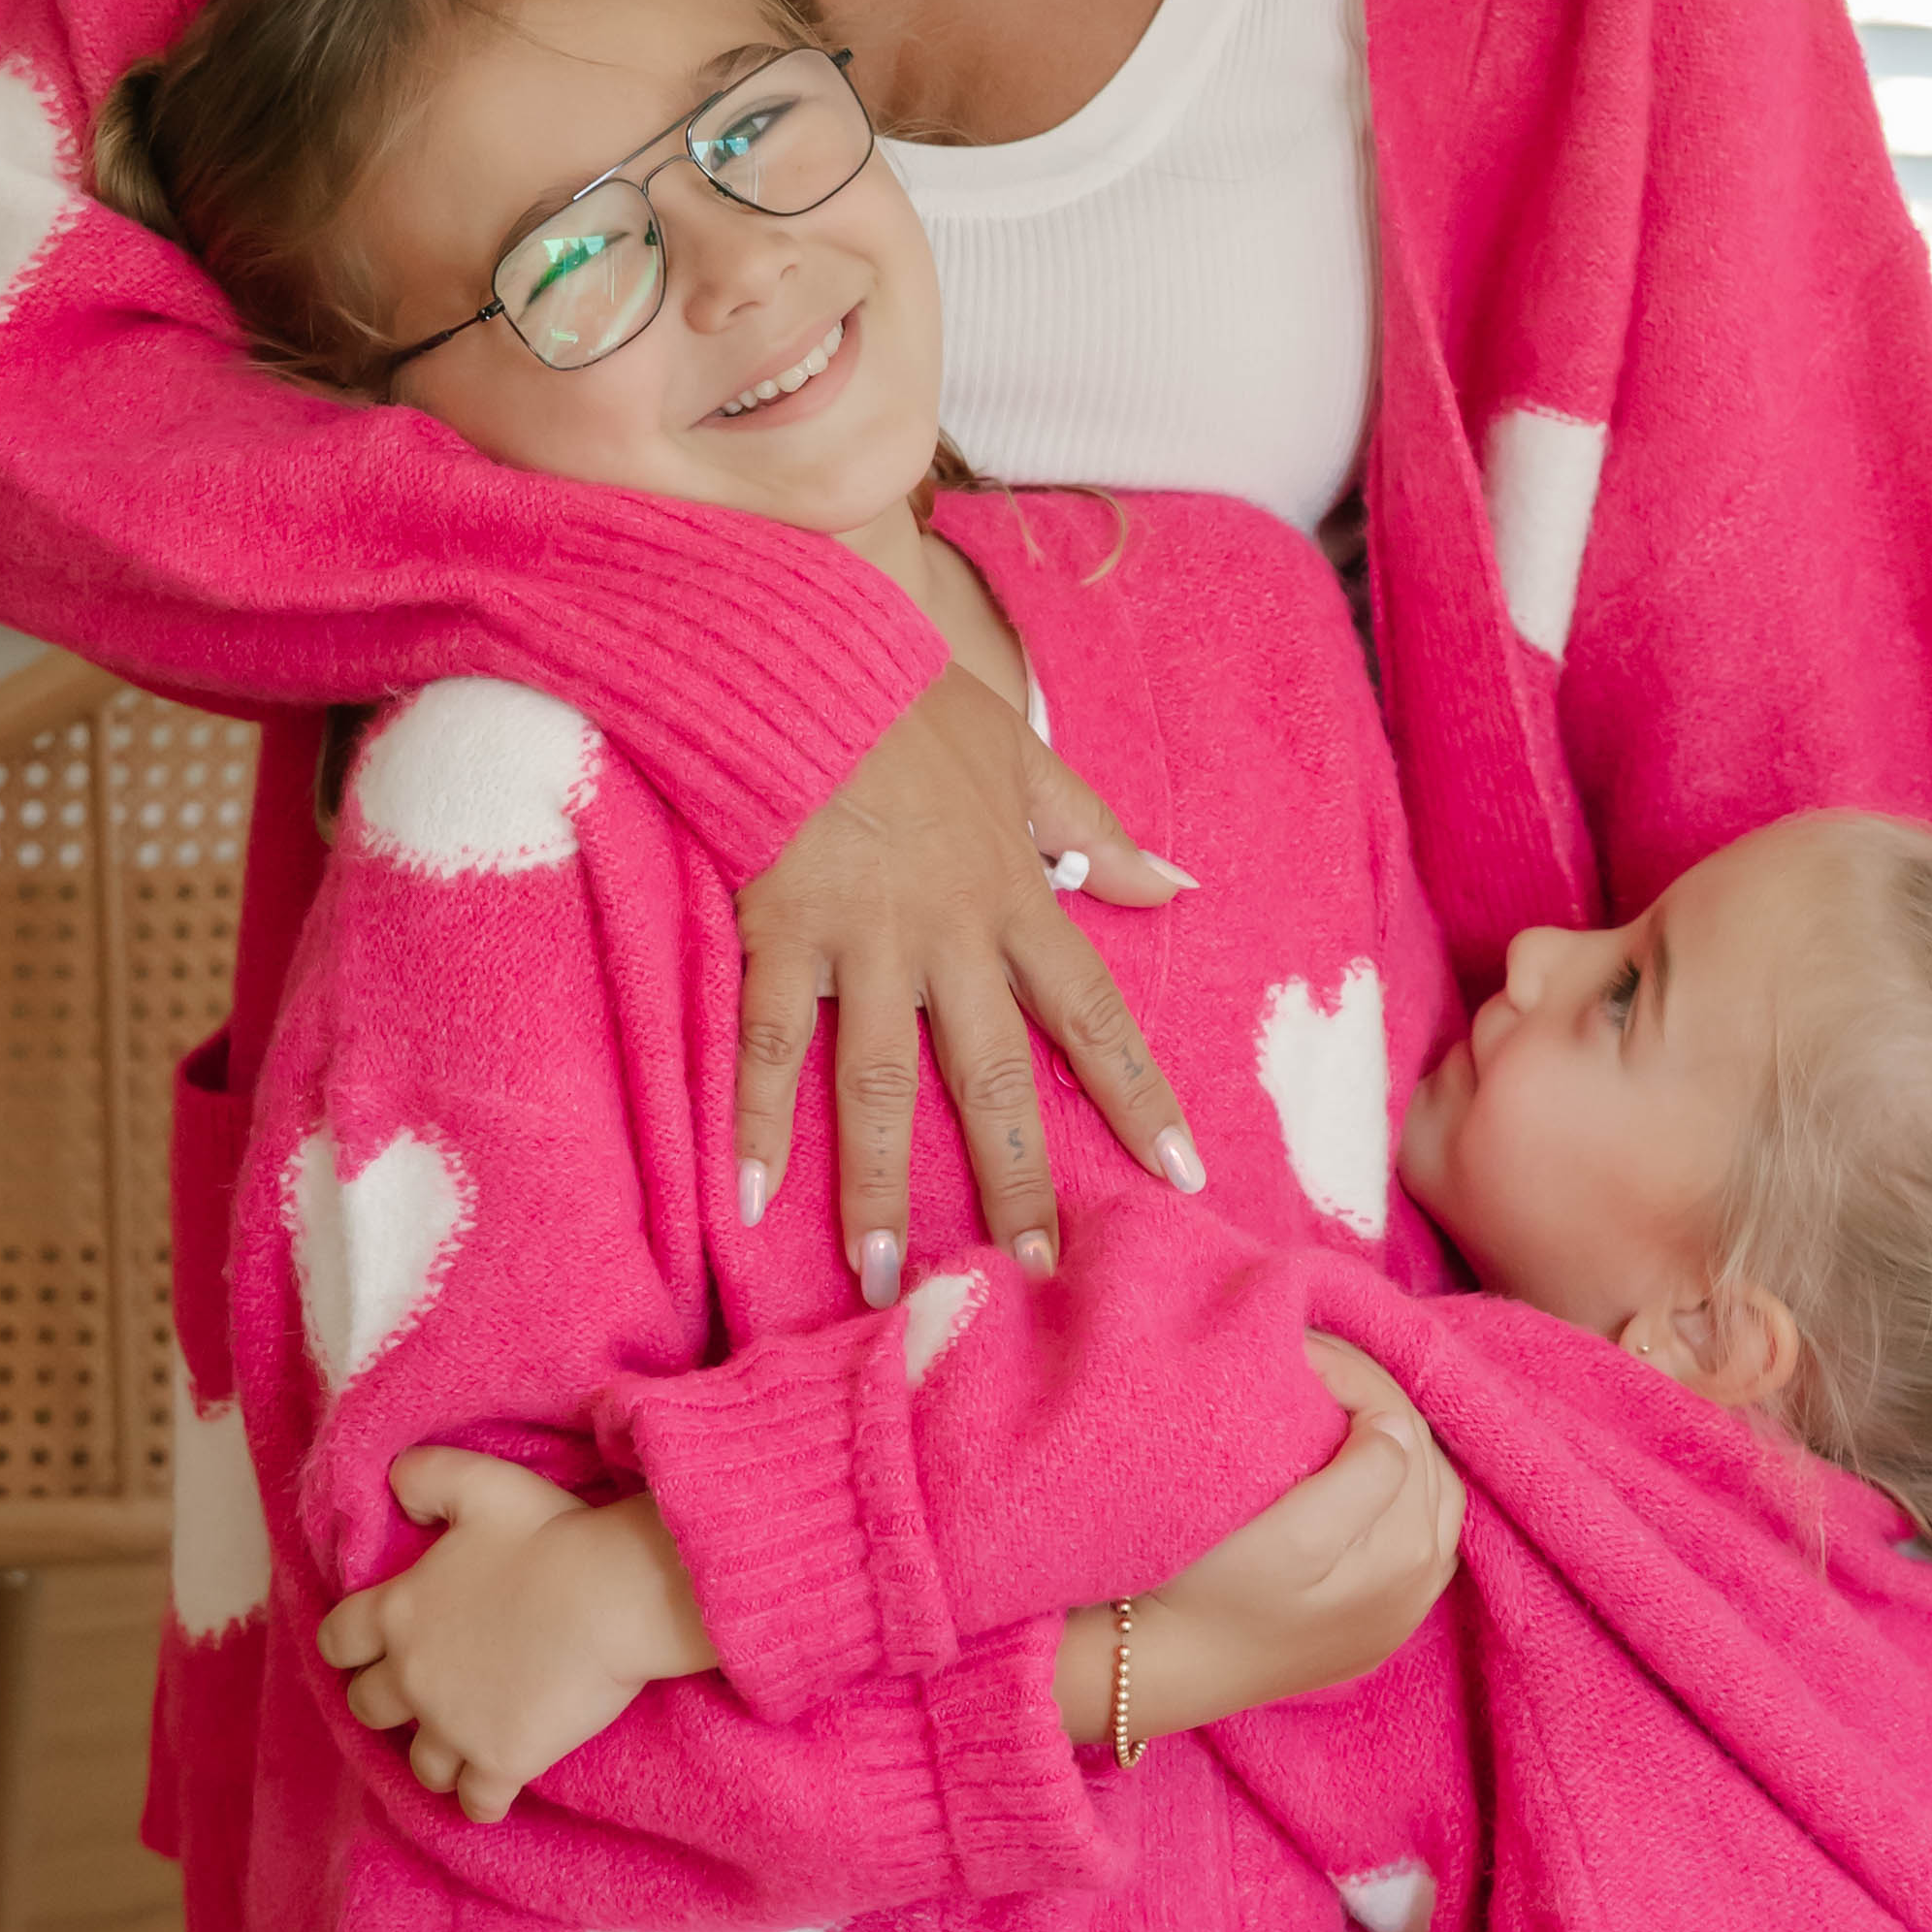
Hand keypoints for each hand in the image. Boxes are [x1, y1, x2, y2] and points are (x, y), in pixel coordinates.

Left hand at [320, 1451, 715, 1823]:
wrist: (612, 1597)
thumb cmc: (549, 1536)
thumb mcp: (479, 1482)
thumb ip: (425, 1475)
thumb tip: (394, 1483)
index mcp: (399, 1612)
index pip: (337, 1641)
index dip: (349, 1644)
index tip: (369, 1645)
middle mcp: (413, 1677)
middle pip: (367, 1708)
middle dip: (387, 1701)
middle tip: (423, 1689)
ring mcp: (454, 1727)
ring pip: (420, 1763)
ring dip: (435, 1753)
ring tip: (463, 1740)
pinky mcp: (501, 1762)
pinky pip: (477, 1803)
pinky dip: (482, 1800)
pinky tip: (496, 1789)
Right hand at [732, 666, 1200, 1290]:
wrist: (802, 654)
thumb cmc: (908, 705)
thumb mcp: (1022, 758)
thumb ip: (1095, 831)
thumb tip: (1178, 884)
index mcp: (1015, 894)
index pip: (1093, 1013)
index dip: (1139, 1095)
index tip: (1183, 1173)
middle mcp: (949, 934)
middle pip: (993, 1076)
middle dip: (1016, 1179)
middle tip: (1036, 1274)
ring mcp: (862, 939)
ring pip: (881, 1084)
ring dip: (880, 1186)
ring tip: (883, 1278)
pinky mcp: (781, 931)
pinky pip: (769, 1041)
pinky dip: (754, 1121)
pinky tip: (748, 1199)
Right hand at [1051, 1340, 1461, 1748]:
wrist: (1157, 1669)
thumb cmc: (1208, 1594)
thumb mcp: (1290, 1536)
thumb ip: (1364, 1475)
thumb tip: (1395, 1422)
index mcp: (1408, 1554)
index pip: (1400, 1428)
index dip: (1351, 1376)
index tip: (1296, 1347)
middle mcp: (1421, 1581)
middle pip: (1419, 1454)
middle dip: (1371, 1396)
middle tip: (1310, 1358)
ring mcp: (1402, 1602)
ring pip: (1423, 1486)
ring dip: (1387, 1435)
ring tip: (1333, 1399)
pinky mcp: (1375, 1613)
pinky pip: (1410, 1525)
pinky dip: (1393, 1482)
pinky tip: (1355, 1461)